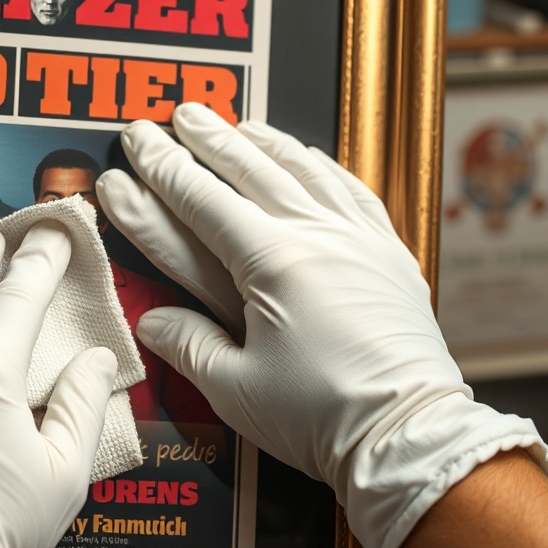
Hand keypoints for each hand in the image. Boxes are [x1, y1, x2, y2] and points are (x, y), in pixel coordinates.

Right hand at [96, 103, 547, 547]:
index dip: (165, 169)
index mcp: (273, 264)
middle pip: (252, 169)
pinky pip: (352, 189)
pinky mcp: (390, 253)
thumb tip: (152, 320)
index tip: (139, 142)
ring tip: (237, 122)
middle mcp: (317, 236)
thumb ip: (187, 344)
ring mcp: (359, 239)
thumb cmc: (320, 416)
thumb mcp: (234, 389)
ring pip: (304, 168)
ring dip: (265, 140)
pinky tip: (306, 156)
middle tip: (179, 112)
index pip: (205, 201)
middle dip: (209, 138)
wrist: (408, 435)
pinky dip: (322, 165)